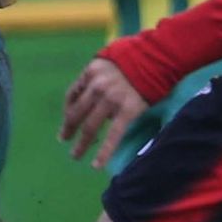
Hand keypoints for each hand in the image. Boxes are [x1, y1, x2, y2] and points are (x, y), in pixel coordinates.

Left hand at [60, 55, 149, 169]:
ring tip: (75, 155)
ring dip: (81, 144)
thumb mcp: (109, 59)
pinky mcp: (127, 111)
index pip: (72, 94)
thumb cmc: (135, 57)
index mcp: (91, 72)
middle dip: (69, 128)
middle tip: (64, 139)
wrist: (158, 56)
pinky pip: (113, 136)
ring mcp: (111, 100)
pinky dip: (104, 153)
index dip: (67, 109)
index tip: (66, 121)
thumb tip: (89, 95)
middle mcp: (97, 86)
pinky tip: (97, 165)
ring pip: (90, 127)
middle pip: (77, 112)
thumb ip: (97, 76)